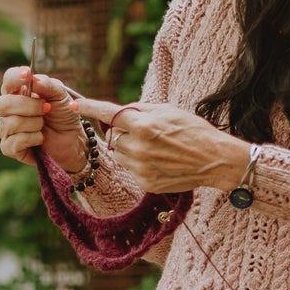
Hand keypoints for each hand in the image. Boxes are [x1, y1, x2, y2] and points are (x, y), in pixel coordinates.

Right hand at [0, 66, 87, 171]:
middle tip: (46, 108)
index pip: (8, 80)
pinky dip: (33, 138)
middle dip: (28, 106)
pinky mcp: (9, 148)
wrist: (71, 139)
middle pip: (4, 104)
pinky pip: (14, 142)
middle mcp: (7, 110)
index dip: (14, 77)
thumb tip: (32, 78)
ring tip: (44, 125)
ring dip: (35, 124)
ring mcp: (6, 128)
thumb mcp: (60, 96)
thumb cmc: (62, 115)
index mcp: (17, 93)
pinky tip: (41, 138)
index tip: (27, 74)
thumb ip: (47, 85)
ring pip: (11, 124)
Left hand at [71, 97, 250, 194]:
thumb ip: (141, 110)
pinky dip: (139, 164)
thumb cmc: (194, 131)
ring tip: (154, 148)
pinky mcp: (146, 183)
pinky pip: (131, 170)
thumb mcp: (168, 111)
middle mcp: (139, 147)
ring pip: (120, 154)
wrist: (214, 160)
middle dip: (122, 132)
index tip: (75, 106)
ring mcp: (141, 168)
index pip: (109, 114)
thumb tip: (120, 112)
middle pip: (113, 137)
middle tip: (143, 132)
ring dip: (129, 149)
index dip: (90, 108)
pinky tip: (159, 162)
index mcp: (144, 125)